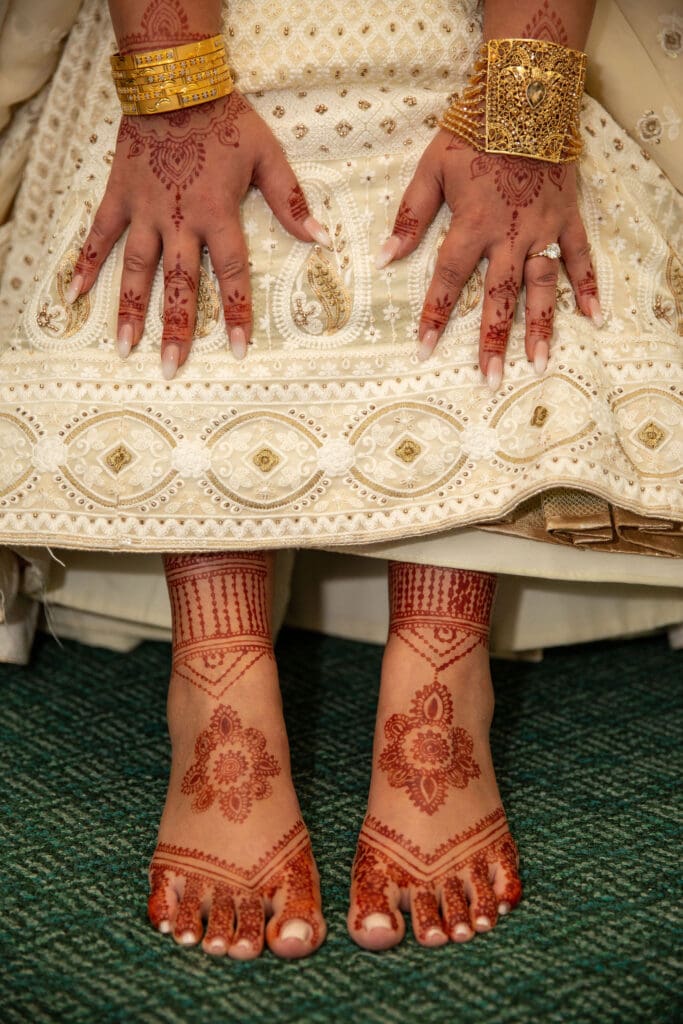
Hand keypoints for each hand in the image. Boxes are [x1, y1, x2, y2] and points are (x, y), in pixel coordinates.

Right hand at [67, 91, 328, 378]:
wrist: (175, 82)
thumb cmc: (225, 120)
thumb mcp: (267, 155)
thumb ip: (291, 201)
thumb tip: (320, 238)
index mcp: (217, 215)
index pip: (231, 274)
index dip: (236, 314)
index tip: (238, 350)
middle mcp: (179, 221)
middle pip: (179, 284)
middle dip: (177, 329)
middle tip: (172, 367)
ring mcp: (144, 211)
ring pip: (136, 269)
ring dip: (131, 309)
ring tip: (125, 347)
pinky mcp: (119, 197)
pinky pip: (99, 235)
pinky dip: (85, 263)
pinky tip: (74, 295)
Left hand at [378, 130, 601, 388]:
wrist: (524, 96)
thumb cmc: (473, 131)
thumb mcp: (431, 168)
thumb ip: (410, 216)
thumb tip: (384, 257)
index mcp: (472, 223)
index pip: (449, 279)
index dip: (434, 315)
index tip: (424, 349)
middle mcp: (510, 234)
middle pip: (501, 296)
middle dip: (494, 340)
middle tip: (491, 378)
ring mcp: (544, 228)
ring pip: (543, 286)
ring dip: (541, 327)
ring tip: (538, 364)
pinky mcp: (568, 218)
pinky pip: (581, 258)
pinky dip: (589, 287)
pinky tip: (593, 318)